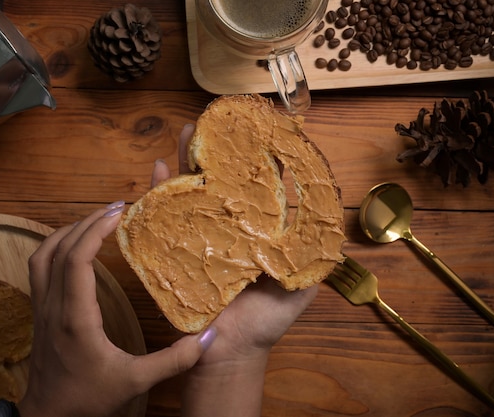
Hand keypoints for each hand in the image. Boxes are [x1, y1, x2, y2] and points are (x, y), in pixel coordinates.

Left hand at [18, 203, 214, 416]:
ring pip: (43, 255)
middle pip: (60, 249)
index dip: (96, 230)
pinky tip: (75, 246)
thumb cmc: (88, 399)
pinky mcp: (39, 312)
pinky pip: (40, 267)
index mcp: (76, 317)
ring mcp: (41, 308)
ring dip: (67, 231)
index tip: (119, 213)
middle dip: (87, 222)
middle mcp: (53, 306)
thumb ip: (173, 360)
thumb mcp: (135, 382)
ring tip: (95, 220)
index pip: (77, 259)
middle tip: (116, 208)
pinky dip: (56, 247)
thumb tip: (208, 338)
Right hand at [153, 124, 317, 416]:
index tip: (256, 132)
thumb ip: (314, 261)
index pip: (255, 187)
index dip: (255, 160)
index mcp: (255, 230)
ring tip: (188, 131)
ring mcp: (199, 233)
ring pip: (193, 189)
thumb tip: (335, 231)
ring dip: (188, 159)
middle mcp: (226, 225)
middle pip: (221, 180)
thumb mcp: (299, 288)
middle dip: (217, 150)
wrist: (229, 348)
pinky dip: (158, 191)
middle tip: (215, 121)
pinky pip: (164, 215)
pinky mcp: (175, 247)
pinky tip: (159, 168)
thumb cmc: (265, 321)